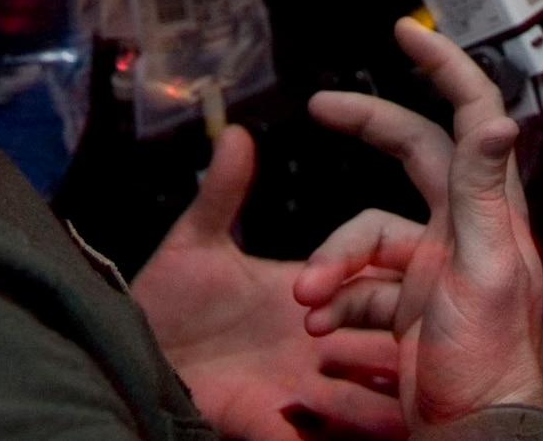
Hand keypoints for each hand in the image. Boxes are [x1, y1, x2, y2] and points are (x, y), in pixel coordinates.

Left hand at [131, 125, 406, 440]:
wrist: (126, 352)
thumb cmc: (165, 297)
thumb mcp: (195, 242)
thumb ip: (220, 193)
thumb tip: (234, 131)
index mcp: (310, 291)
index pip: (369, 282)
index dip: (375, 284)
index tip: (371, 286)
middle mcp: (315, 341)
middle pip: (377, 345)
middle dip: (396, 349)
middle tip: (416, 350)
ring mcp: (295, 385)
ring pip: (357, 400)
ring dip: (375, 402)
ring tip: (399, 404)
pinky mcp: (265, 423)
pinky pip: (302, 440)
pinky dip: (326, 440)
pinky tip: (346, 432)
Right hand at [296, 19, 542, 429]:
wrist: (474, 436)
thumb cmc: (490, 360)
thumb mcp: (487, 267)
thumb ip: (482, 191)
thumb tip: (500, 117)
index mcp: (490, 207)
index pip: (472, 114)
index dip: (444, 66)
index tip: (405, 29)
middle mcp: (465, 227)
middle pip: (411, 152)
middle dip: (365, 127)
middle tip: (320, 106)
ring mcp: (435, 268)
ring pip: (367, 233)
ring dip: (331, 261)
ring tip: (307, 301)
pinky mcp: (409, 310)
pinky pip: (359, 287)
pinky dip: (335, 302)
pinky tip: (318, 332)